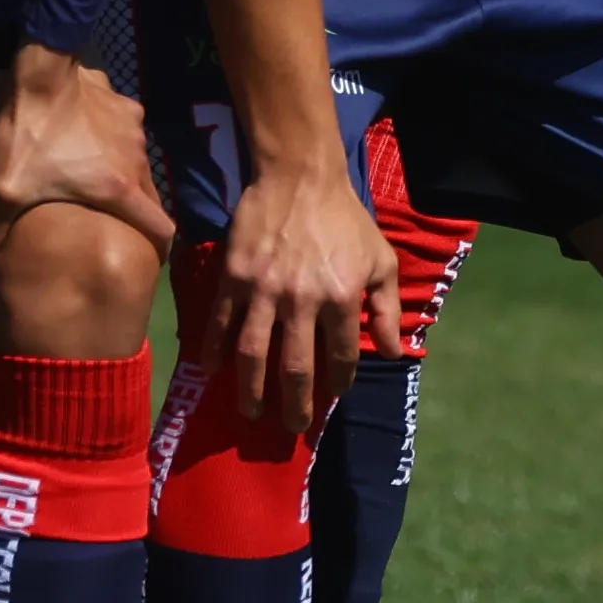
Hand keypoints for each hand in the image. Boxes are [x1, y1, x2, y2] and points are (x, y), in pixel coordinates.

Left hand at [0, 42, 176, 265]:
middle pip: (148, 196)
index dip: (158, 244)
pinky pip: (125, 131)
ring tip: (90, 173)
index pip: (161, 228)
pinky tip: (84, 134)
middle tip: (105, 214)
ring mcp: (135, 128)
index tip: (149, 252)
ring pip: (135, 162)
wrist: (40, 71)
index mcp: (119, 188)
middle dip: (132, 208)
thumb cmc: (29, 136)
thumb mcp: (4, 189)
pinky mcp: (125, 103)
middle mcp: (137, 160)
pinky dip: (111, 139)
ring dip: (120, 171)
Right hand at [209, 162, 395, 440]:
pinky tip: (212, 369)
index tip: (334, 395)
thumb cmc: (344, 219)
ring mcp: (263, 290)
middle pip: (294, 368)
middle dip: (294, 404)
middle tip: (291, 426)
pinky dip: (214, 348)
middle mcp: (302, 301)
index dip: (338, 382)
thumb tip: (391, 351)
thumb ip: (386, 308)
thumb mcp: (380, 259)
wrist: (299, 176)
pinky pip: (222, 320)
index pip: (341, 357)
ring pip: (253, 352)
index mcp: (341, 298)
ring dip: (251, 389)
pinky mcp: (235, 276)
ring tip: (251, 411)